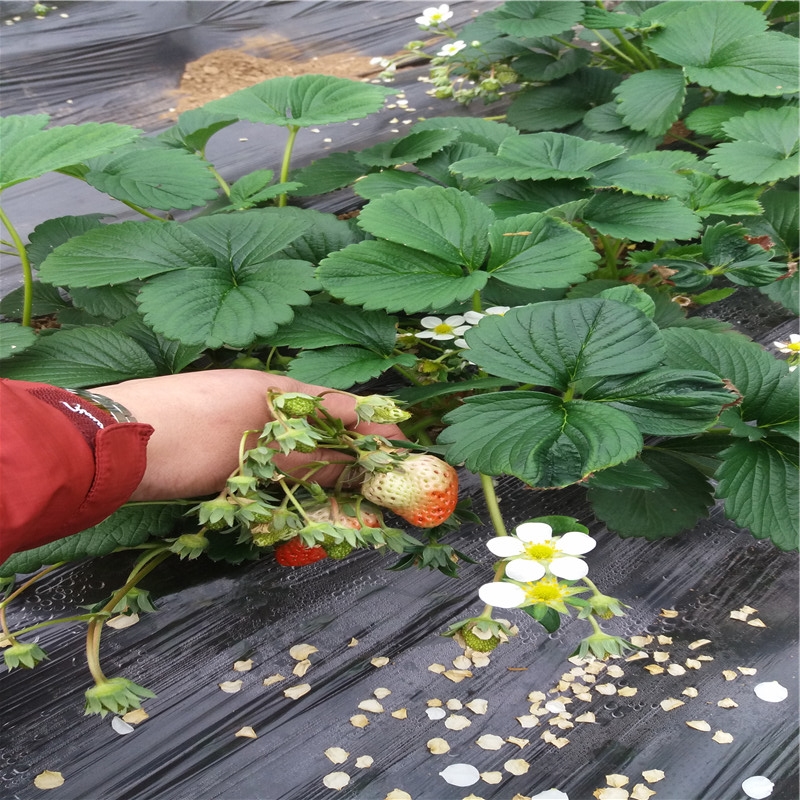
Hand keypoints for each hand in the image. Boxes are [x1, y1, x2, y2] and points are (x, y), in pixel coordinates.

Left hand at [94, 372, 403, 500]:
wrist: (106, 444)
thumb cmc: (186, 436)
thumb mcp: (255, 445)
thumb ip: (309, 454)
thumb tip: (359, 462)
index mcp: (276, 390)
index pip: (342, 408)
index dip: (376, 430)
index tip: (404, 453)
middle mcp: (260, 403)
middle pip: (321, 429)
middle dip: (354, 456)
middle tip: (379, 488)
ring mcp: (236, 425)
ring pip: (295, 450)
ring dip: (323, 473)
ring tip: (348, 501)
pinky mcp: (216, 450)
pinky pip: (267, 464)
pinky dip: (288, 481)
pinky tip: (295, 499)